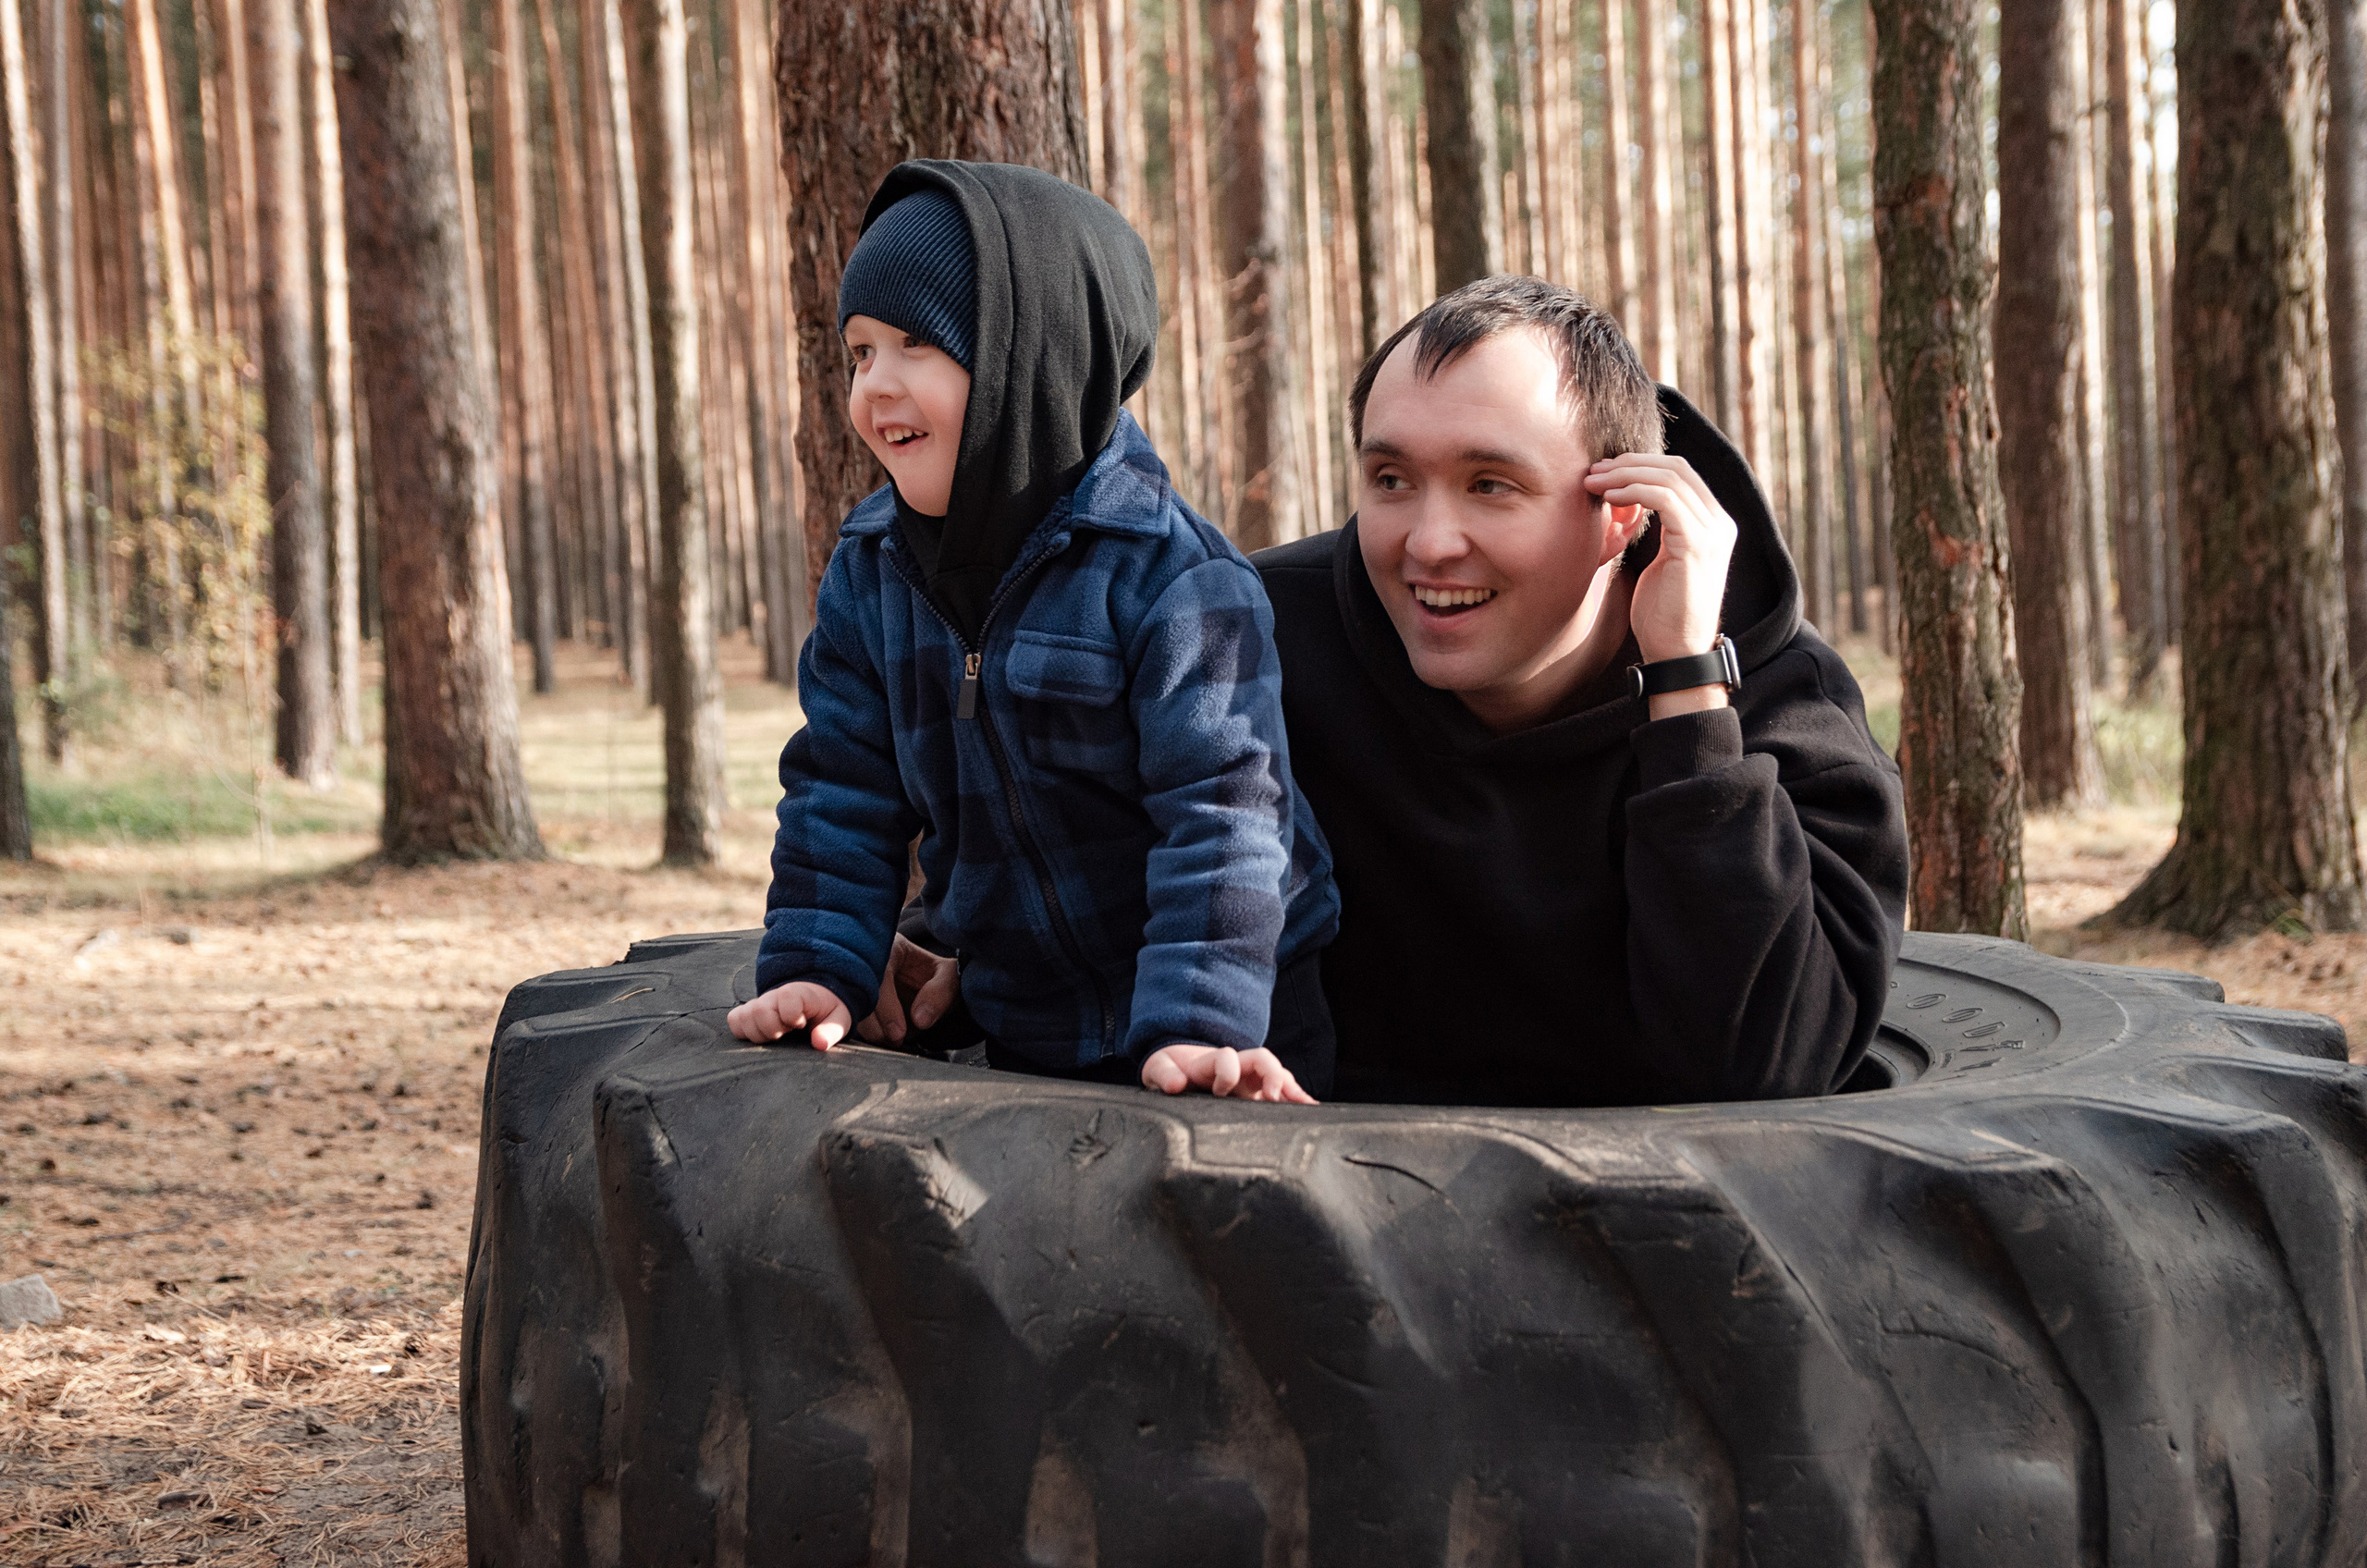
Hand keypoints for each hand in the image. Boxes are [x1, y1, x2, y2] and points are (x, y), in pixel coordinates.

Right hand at [727, 981, 851, 1048]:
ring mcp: (759, 1004)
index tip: (801, 1024)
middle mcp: (773, 996)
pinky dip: (744, 1032)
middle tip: (786, 1033)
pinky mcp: (749, 1013)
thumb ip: (832, 1030)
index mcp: (798, 993)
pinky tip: (762, 1036)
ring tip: (775, 1035)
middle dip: (773, 1029)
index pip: (786, 998)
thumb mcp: (839, 1019)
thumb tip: (819, 1043)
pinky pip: (734, 1020)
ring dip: (758, 1033)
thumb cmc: (826, 1011)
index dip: (792, 1016)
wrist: (814, 1001)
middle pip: (759, 1011)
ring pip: (743, 1017)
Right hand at [855, 934, 960, 1044]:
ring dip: (870, 1030)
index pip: (879, 975)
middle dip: (875, 1024)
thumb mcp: (950, 976)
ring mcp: (857, 979)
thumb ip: (940, 992)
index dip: (887, 1007)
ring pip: (850, 1008)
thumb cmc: (938, 974)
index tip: (898, 1032)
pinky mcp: (853, 997)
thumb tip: (919, 1019)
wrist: (930, 980)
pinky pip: (850, 1016)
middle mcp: (868, 960)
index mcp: (889, 948)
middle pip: (858, 994)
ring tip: (892, 1040)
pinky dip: (867, 1031)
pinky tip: (883, 1036)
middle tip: (895, 1041)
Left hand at [1140, 1043, 1318, 1103]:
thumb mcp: (1158, 1069)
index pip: (1228, 1057)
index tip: (1219, 1091)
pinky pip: (1281, 1094)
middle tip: (1274, 1097)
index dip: (1227, 1071)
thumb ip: (1163, 1074)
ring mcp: (1249, 1081)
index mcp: (1212, 1061)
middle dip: (1272, 1075)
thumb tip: (1176, 1084)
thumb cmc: (1169, 1070)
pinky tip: (1312, 1113)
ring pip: (1278, 1077)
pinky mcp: (1256, 1095)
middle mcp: (1237, 1067)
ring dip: (1292, 1090)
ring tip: (1308, 1108)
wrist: (1175, 1071)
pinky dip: (1296, 1101)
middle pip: (1263, 1060)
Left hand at [1583, 453, 1737, 668]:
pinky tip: (1608, 499)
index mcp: (1713, 523)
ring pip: (1669, 478)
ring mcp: (1712, 532)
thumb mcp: (1662, 559)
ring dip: (1625, 475)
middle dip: (1630, 463)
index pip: (1680, 472)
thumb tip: (1630, 498)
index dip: (1640, 464)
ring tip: (1594, 482)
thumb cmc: (1662, 612)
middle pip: (1676, 467)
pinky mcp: (1697, 545)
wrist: (1676, 651)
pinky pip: (1665, 499)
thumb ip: (1659, 527)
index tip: (1604, 471)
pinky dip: (1633, 492)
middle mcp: (1719, 522)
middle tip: (1594, 471)